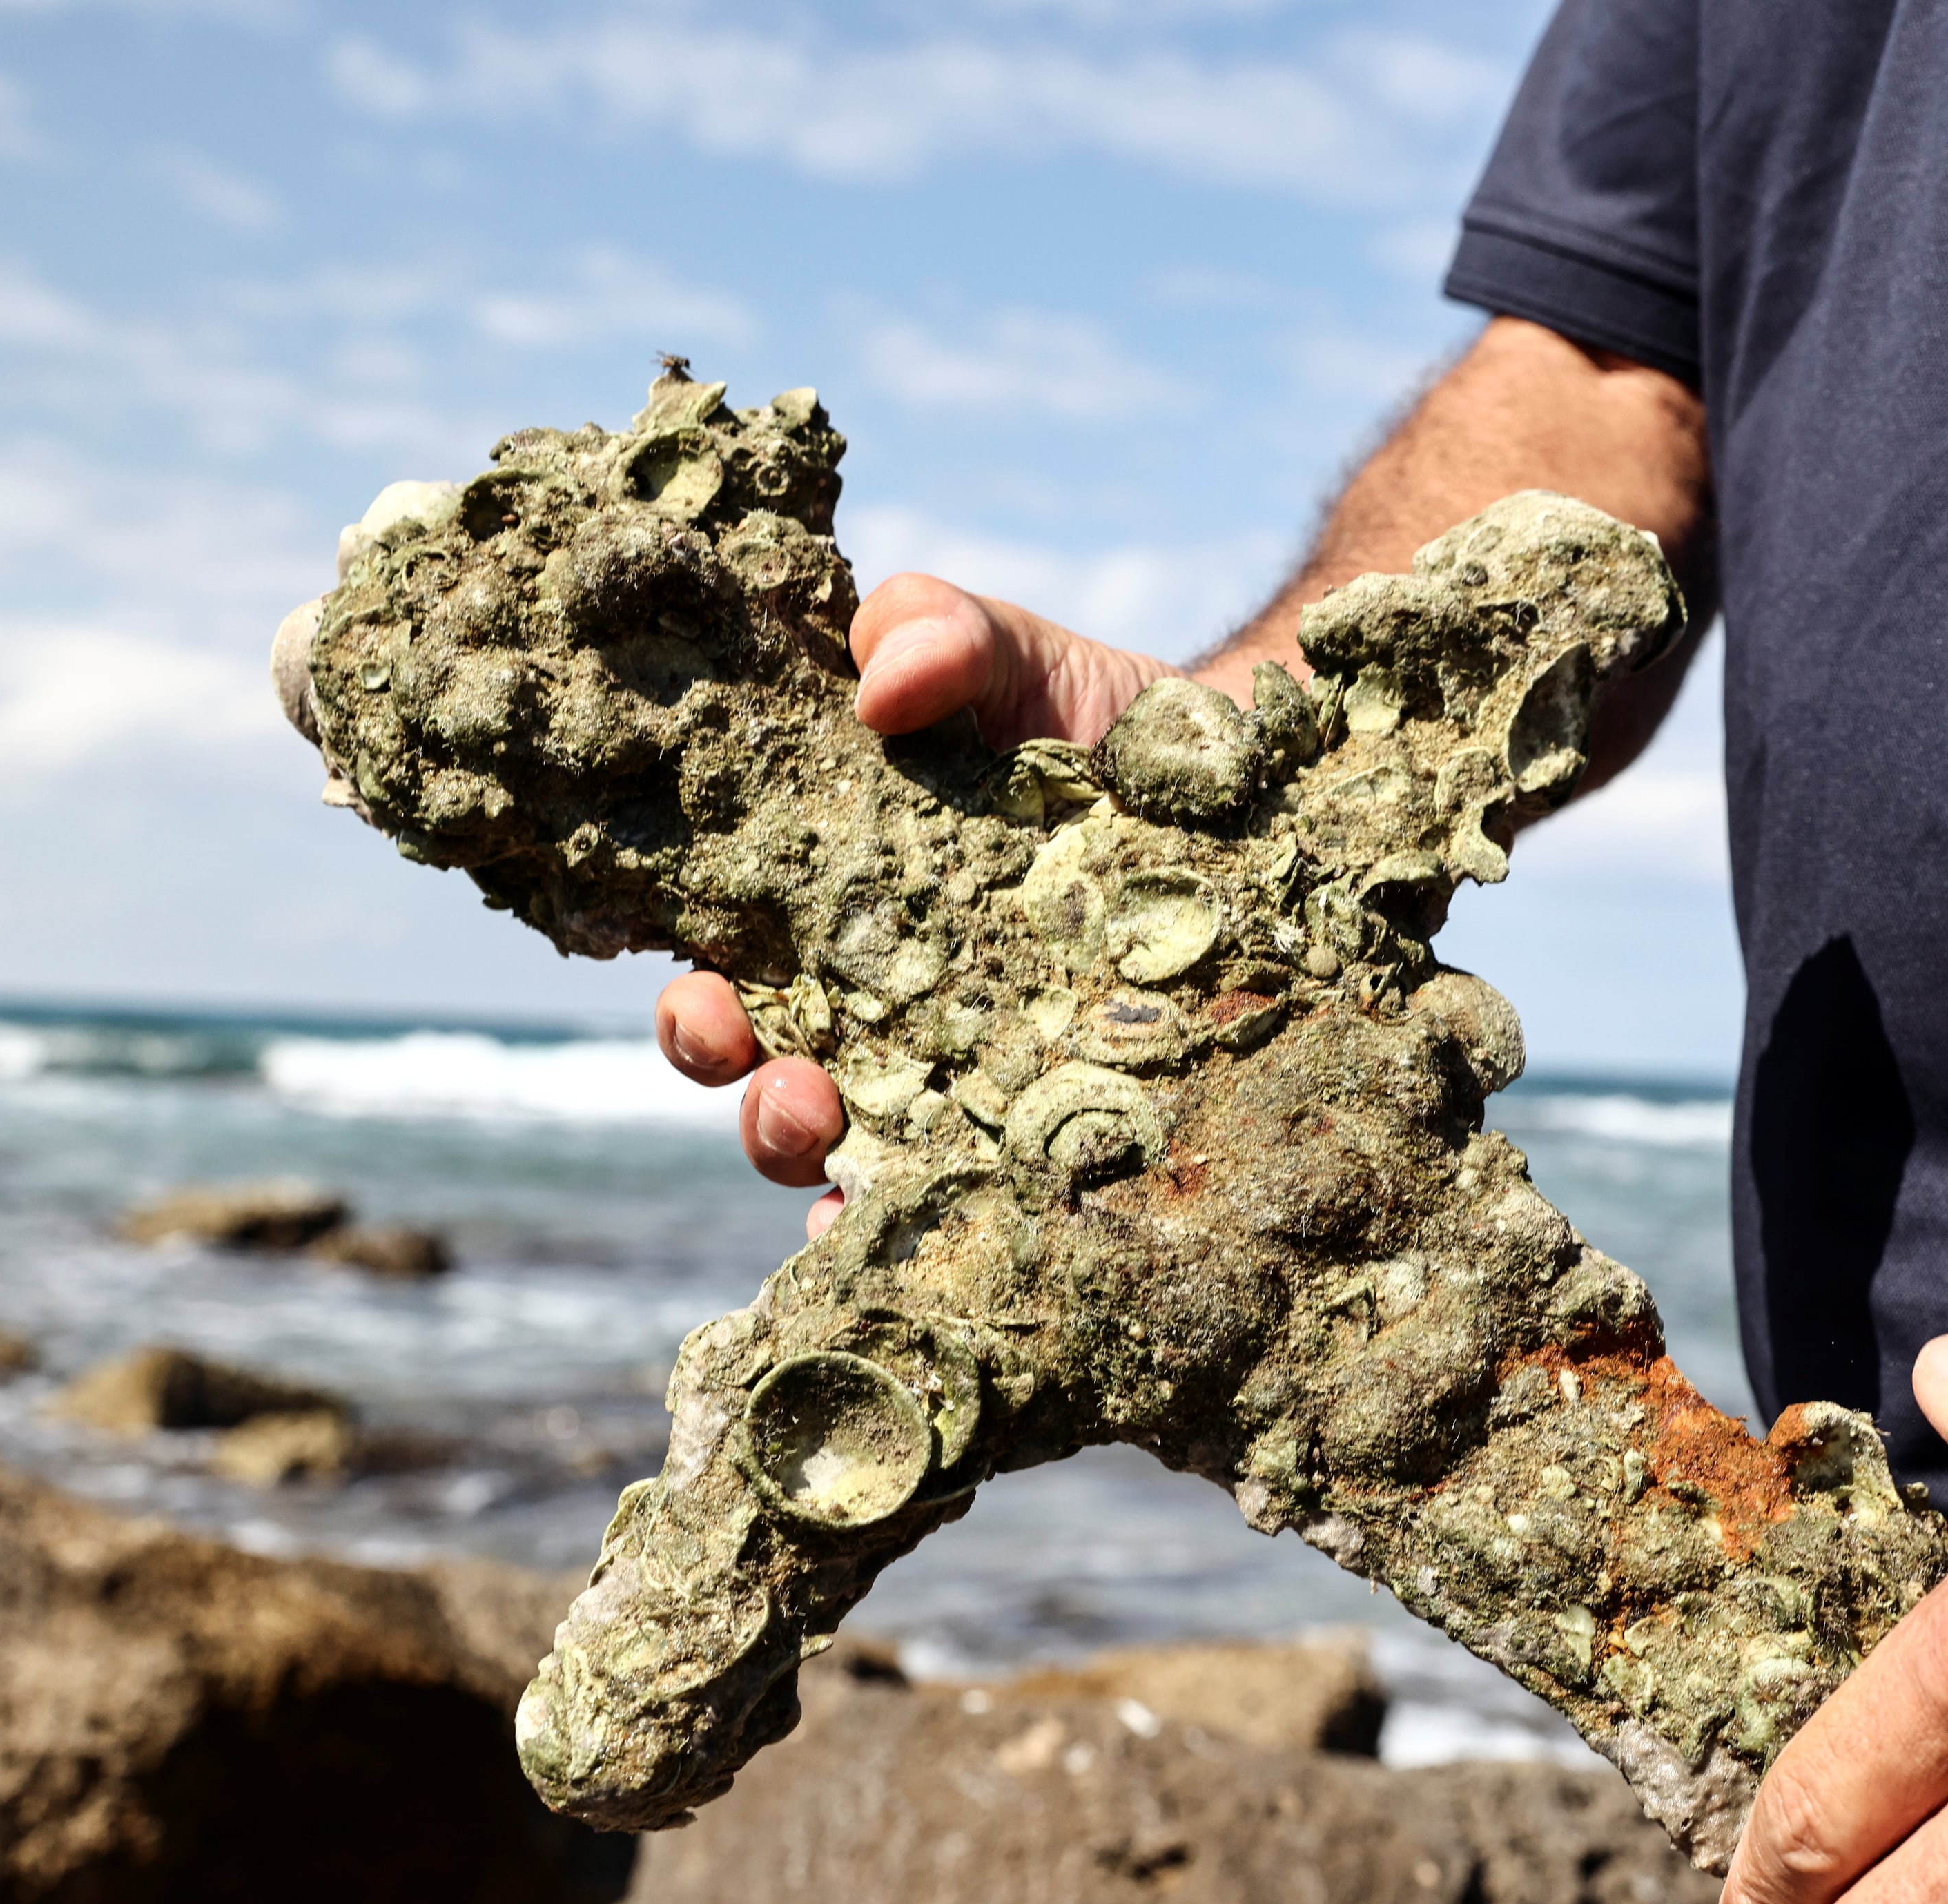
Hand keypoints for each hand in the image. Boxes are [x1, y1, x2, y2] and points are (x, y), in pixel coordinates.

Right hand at [660, 579, 1196, 1227]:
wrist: (1251, 802)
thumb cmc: (1106, 727)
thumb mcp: (1023, 658)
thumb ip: (943, 634)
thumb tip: (877, 682)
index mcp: (835, 907)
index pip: (728, 963)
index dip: (696, 995)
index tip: (707, 987)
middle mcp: (876, 1005)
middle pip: (765, 1072)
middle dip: (746, 1086)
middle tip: (780, 1076)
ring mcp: (959, 1076)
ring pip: (848, 1149)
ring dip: (817, 1153)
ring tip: (834, 1131)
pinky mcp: (1044, 1127)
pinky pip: (964, 1201)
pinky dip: (928, 1223)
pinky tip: (938, 1225)